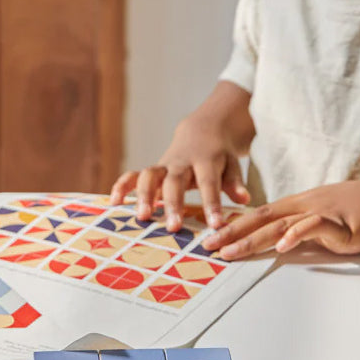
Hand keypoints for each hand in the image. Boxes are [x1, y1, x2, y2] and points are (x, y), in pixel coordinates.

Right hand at [109, 117, 250, 231]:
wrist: (202, 131)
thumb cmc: (219, 156)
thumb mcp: (231, 165)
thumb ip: (235, 182)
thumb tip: (245, 200)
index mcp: (205, 160)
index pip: (209, 182)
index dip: (212, 203)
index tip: (215, 225)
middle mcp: (181, 162)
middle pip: (175, 181)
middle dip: (173, 203)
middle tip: (173, 228)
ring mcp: (163, 165)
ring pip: (149, 175)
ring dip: (144, 195)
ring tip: (143, 217)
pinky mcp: (151, 170)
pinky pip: (132, 175)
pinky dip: (122, 186)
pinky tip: (114, 202)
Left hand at [202, 178, 359, 259]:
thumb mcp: (328, 217)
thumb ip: (305, 227)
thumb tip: (283, 240)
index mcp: (301, 204)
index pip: (261, 214)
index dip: (235, 225)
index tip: (212, 235)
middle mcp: (306, 205)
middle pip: (262, 218)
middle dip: (232, 233)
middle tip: (208, 246)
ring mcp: (322, 212)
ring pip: (280, 225)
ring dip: (252, 239)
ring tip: (231, 251)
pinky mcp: (340, 222)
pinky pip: (314, 227)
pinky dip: (296, 235)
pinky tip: (281, 246)